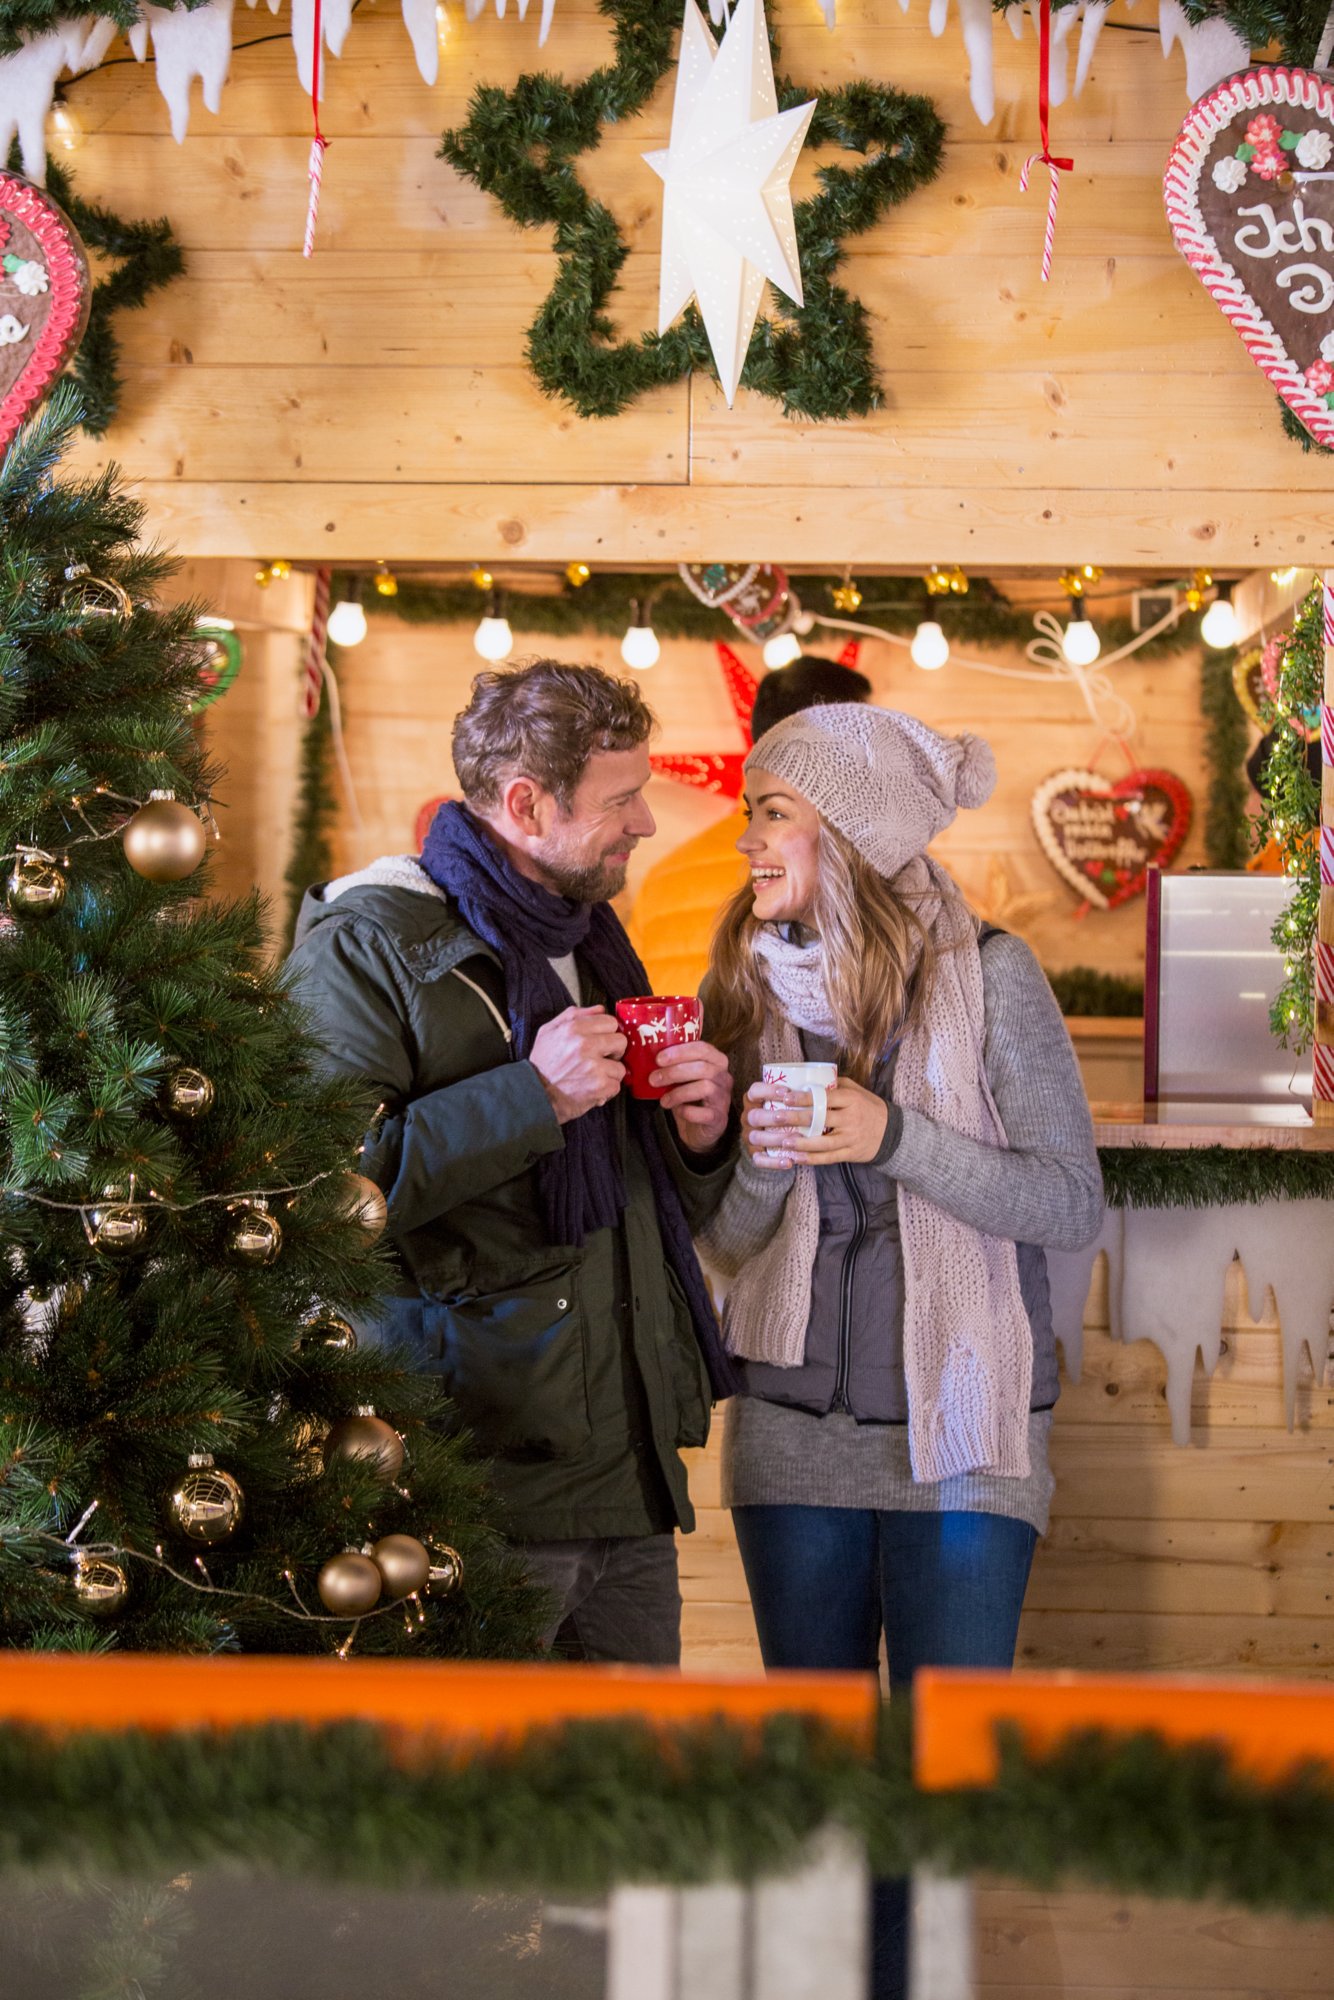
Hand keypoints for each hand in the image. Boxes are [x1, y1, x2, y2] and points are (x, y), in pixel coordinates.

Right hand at [530, 1006, 625, 1124]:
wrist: (535, 1094)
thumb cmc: (542, 1064)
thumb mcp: (548, 1031)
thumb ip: (574, 1015)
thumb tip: (600, 1009)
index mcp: (574, 1028)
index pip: (610, 1022)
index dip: (608, 1032)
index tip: (602, 1041)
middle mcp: (585, 1045)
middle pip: (621, 1041)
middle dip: (613, 1051)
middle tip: (601, 1059)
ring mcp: (594, 1066)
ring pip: (621, 1067)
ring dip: (609, 1073)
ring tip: (594, 1076)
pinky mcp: (599, 1086)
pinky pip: (616, 1085)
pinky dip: (606, 1090)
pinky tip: (593, 1088)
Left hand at [651, 1038, 732, 1152]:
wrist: (699, 1128)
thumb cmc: (689, 1097)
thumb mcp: (683, 1078)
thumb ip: (673, 1066)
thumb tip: (646, 1058)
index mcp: (717, 1061)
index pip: (702, 1049)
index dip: (680, 1052)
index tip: (658, 1059)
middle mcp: (724, 1078)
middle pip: (703, 1068)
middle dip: (674, 1072)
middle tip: (653, 1079)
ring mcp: (724, 1098)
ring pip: (705, 1088)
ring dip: (678, 1093)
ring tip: (663, 1100)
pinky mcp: (720, 1118)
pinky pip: (705, 1113)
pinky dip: (687, 1112)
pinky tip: (677, 1111)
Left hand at [743, 1076, 888, 1169]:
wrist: (892, 1132)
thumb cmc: (868, 1107)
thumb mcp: (856, 1090)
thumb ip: (834, 1085)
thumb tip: (807, 1079)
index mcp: (851, 1100)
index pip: (825, 1098)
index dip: (805, 1098)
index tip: (785, 1097)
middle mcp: (851, 1118)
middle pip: (821, 1119)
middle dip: (796, 1119)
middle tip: (775, 1118)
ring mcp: (851, 1138)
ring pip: (823, 1143)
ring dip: (802, 1143)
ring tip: (783, 1142)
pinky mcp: (850, 1154)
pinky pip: (828, 1158)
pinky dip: (811, 1159)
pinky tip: (795, 1158)